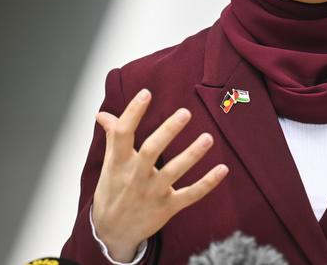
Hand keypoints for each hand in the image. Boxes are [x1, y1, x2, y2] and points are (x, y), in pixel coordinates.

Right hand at [91, 89, 228, 261]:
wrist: (112, 232)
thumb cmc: (113, 191)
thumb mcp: (109, 164)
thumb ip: (113, 137)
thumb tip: (103, 115)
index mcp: (119, 162)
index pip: (123, 134)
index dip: (133, 113)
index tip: (146, 93)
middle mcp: (135, 176)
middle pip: (152, 151)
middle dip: (168, 131)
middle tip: (185, 112)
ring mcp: (152, 193)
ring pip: (174, 172)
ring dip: (192, 154)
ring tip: (208, 137)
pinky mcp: (167, 207)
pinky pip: (190, 195)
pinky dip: (208, 183)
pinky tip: (223, 169)